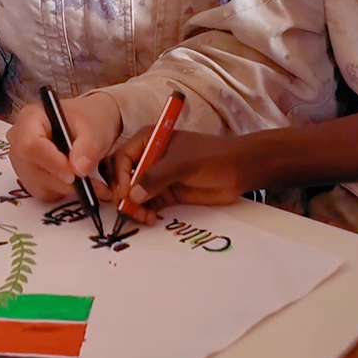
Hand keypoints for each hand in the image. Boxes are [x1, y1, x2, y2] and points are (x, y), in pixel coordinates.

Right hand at [9, 93, 120, 202]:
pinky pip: (45, 194)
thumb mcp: (96, 127)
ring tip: (95, 183)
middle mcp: (19, 141)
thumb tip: (79, 169)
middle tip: (94, 184)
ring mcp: (22, 162)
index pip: (29, 145)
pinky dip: (66, 193)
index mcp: (29, 118)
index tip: (73, 174)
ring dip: (68, 189)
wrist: (91, 128)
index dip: (50, 162)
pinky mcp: (31, 180)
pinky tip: (82, 183)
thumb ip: (88, 146)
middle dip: (63, 181)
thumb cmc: (89, 120)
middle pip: (32, 169)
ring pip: (39, 186)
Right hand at [109, 129, 249, 218]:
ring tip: (144, 216)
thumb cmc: (211, 157)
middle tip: (129, 207)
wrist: (238, 171)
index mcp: (149, 139)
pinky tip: (150, 218)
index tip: (125, 193)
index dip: (119, 175)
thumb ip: (156, 177)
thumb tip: (133, 195)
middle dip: (123, 193)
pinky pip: (147, 204)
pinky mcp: (166, 193)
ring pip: (133, 194)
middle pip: (123, 175)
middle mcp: (149, 157)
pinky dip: (144, 212)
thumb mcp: (182, 163)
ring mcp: (157, 176)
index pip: (122, 157)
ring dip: (134, 206)